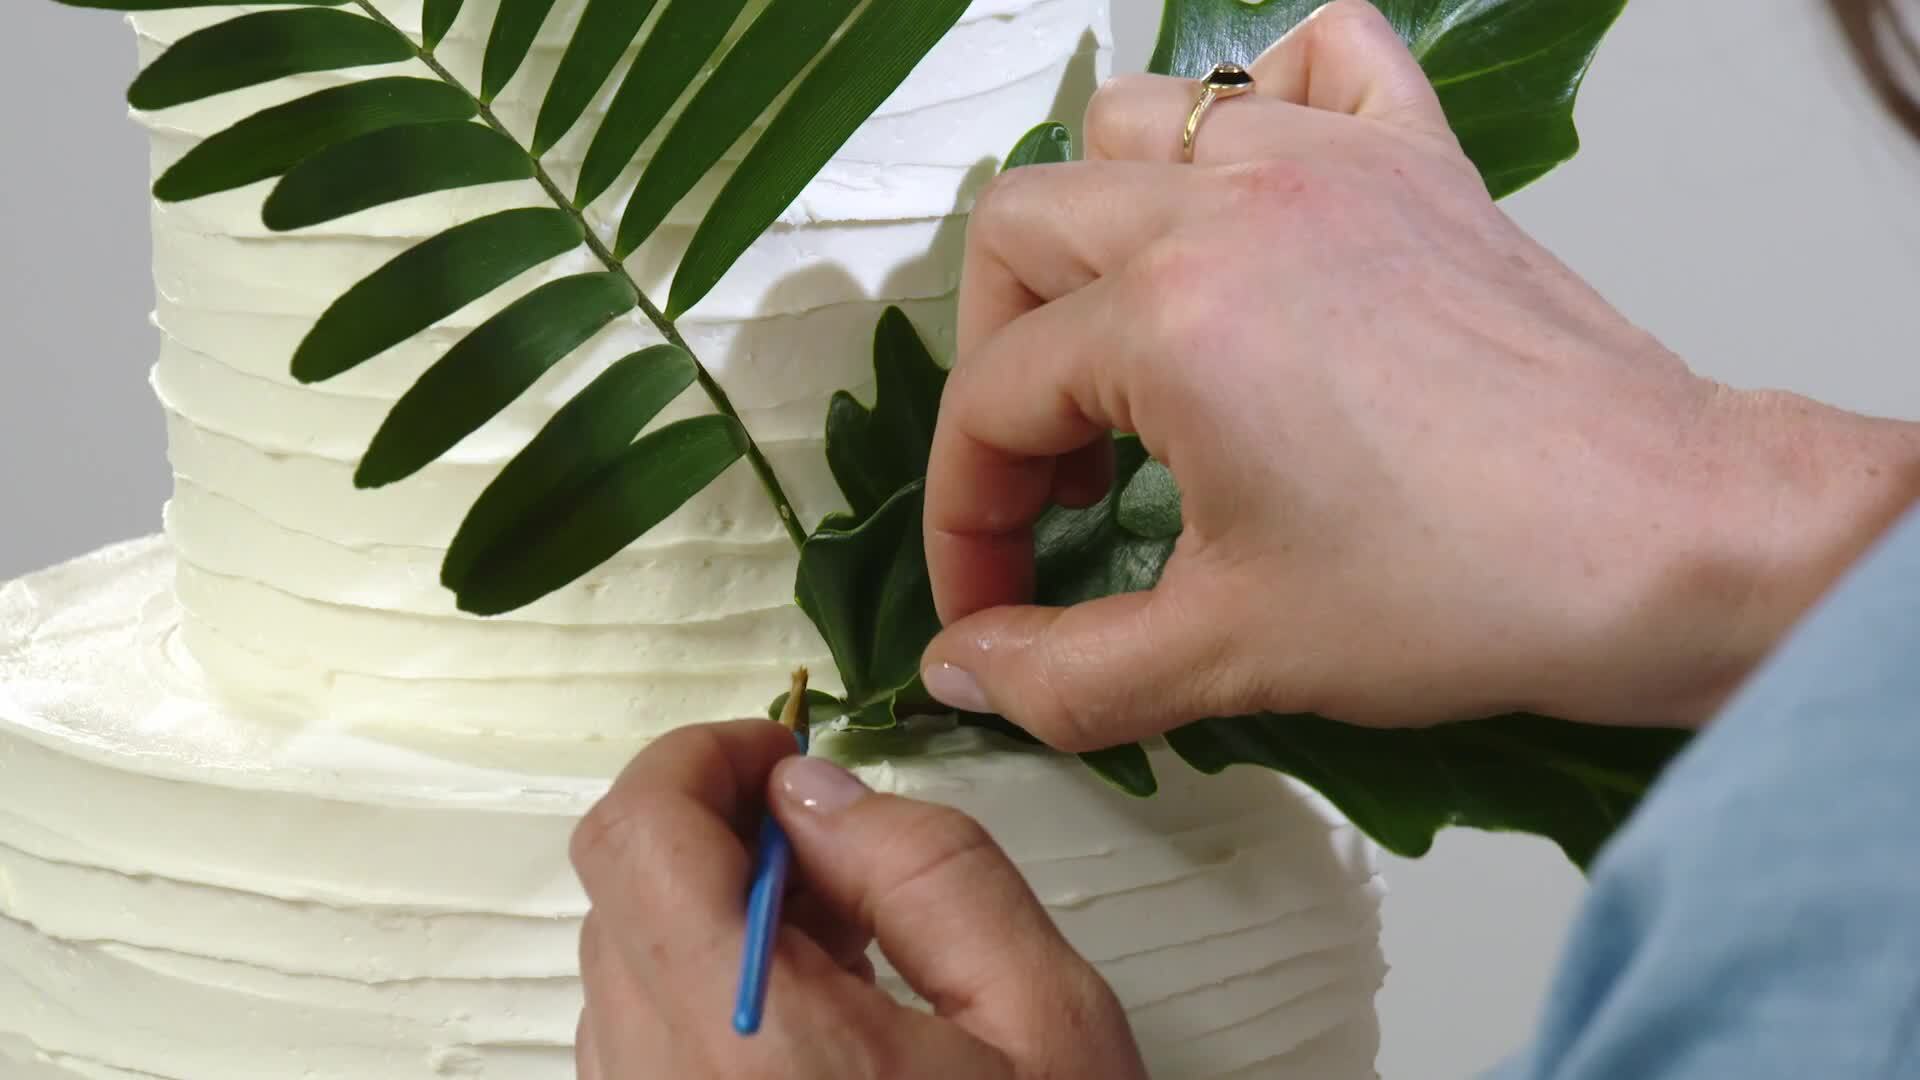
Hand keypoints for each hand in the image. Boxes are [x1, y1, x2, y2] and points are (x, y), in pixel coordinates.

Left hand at [571, 720, 1148, 1079]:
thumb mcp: (1039, 1017)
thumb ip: (930, 870)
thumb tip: (818, 790)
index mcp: (747, 1039)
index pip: (640, 830)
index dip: (702, 756)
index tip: (781, 753)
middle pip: (620, 887)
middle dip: (717, 830)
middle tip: (833, 845)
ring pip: (625, 963)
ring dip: (712, 913)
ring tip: (849, 946)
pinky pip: (641, 1039)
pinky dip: (708, 989)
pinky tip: (822, 1020)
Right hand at [920, 0, 1919, 745]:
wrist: (1669, 547)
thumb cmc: (1475, 586)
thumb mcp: (1230, 653)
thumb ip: (1064, 674)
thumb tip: (970, 669)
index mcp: (1171, 318)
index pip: (993, 401)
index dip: (967, 516)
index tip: (992, 595)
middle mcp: (1235, 207)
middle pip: (1020, 237)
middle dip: (1001, 369)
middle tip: (1049, 478)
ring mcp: (1332, 166)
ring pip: (1136, 125)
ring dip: (1094, 231)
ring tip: (1125, 341)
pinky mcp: (1418, 163)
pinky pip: (1319, 61)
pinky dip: (1266, 104)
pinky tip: (1260, 201)